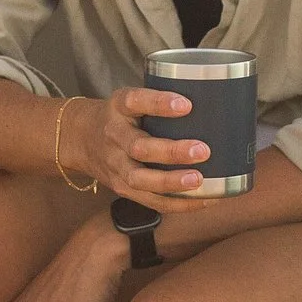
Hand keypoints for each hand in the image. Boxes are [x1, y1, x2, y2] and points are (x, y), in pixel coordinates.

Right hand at [74, 89, 215, 210]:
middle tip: (202, 151)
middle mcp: (114, 136)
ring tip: (199, 181)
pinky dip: (177, 203)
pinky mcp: (121, 187)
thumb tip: (220, 101)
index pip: (135, 101)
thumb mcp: (133, 98)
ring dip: (171, 183)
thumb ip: (163, 100)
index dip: (159, 103)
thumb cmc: (122, 116)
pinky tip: (203, 200)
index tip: (186, 104)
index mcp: (119, 107)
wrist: (80, 138)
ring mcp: (115, 165)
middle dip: (171, 152)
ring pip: (140, 179)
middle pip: (139, 147)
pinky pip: (150, 200)